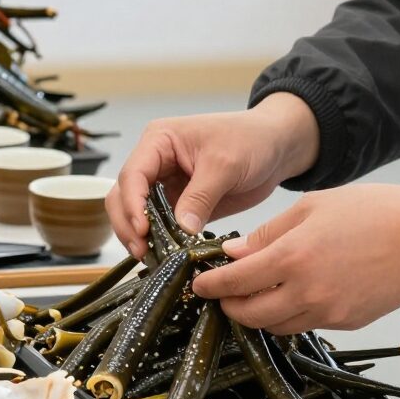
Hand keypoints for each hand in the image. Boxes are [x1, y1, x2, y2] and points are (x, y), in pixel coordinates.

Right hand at [108, 93, 320, 256]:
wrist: (276, 147)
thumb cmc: (251, 140)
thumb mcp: (225, 164)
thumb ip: (201, 196)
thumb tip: (181, 230)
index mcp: (159, 141)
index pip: (132, 174)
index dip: (132, 204)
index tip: (142, 230)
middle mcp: (155, 162)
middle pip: (123, 196)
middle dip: (128, 224)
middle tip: (142, 251)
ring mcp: (165, 185)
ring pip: (135, 214)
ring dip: (139, 236)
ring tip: (151, 258)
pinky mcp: (179, 205)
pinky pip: (160, 226)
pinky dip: (159, 241)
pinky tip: (165, 257)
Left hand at [191, 184, 399, 331]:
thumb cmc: (372, 212)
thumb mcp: (311, 208)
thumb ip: (268, 234)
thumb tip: (233, 253)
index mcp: (292, 257)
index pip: (236, 282)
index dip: (212, 287)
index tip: (199, 286)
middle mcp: (306, 292)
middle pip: (250, 314)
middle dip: (230, 306)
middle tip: (221, 295)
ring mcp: (327, 312)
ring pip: (276, 326)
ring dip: (258, 315)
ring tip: (252, 297)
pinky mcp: (346, 322)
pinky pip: (305, 325)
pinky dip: (289, 315)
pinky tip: (290, 297)